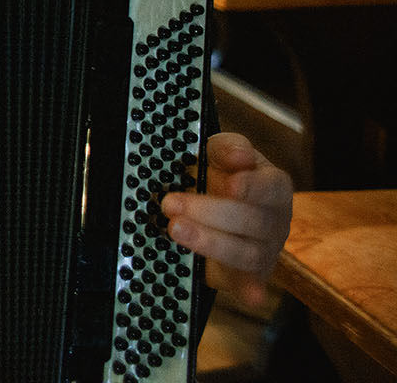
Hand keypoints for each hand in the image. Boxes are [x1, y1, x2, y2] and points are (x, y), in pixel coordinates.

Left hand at [161, 132, 292, 307]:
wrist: (206, 198)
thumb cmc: (217, 173)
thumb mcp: (219, 152)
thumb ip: (228, 149)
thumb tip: (240, 157)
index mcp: (273, 187)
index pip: (271, 187)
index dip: (252, 187)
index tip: (229, 184)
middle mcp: (275, 221)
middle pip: (252, 222)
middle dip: (209, 212)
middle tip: (171, 203)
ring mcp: (264, 250)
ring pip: (246, 252)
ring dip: (209, 242)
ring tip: (174, 228)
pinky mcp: (247, 274)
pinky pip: (250, 284)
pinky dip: (251, 291)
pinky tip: (250, 297)